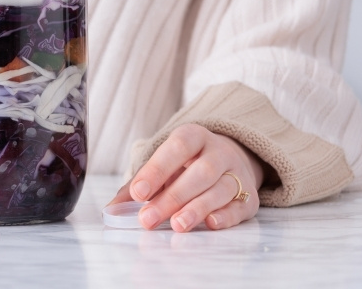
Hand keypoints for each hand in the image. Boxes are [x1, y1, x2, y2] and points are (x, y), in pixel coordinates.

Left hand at [109, 124, 265, 231]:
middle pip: (200, 172)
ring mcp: (237, 173)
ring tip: (176, 225)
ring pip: (221, 189)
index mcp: (193, 137)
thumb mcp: (163, 166)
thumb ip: (138, 185)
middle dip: (173, 197)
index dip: (157, 169)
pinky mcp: (249, 197)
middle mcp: (218, 152)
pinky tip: (210, 224)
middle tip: (148, 219)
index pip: (177, 147)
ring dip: (197, 208)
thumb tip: (112, 209)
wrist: (228, 160)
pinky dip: (226, 216)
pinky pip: (240, 206)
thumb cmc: (186, 165)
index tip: (138, 192)